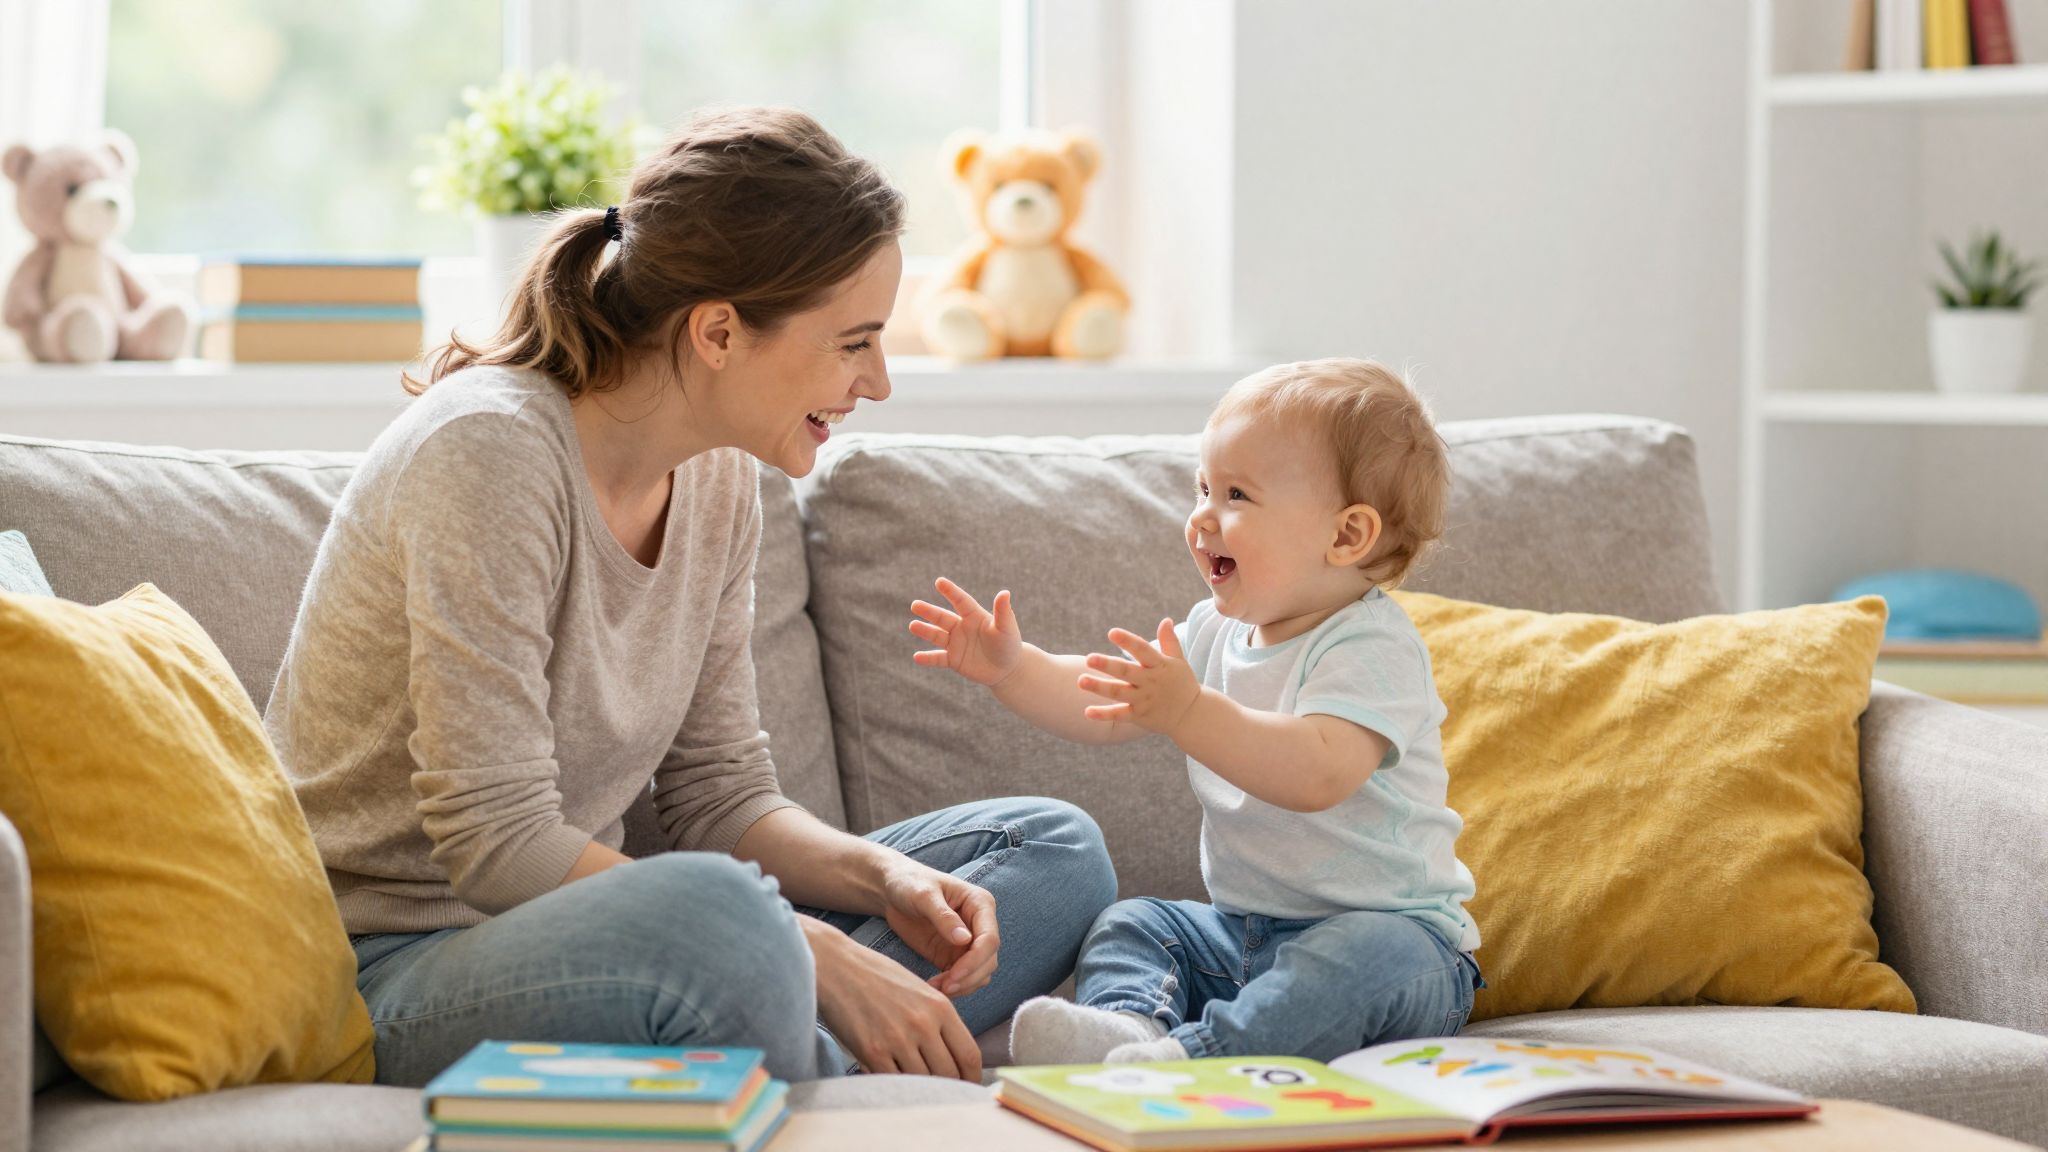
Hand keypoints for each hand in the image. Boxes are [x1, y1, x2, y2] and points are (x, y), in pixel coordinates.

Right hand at [807, 920, 983, 1079]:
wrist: (835, 965)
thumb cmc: (876, 976)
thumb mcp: (919, 989)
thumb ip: (938, 1020)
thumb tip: (953, 1057)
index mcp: (940, 1007)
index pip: (969, 1055)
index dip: (973, 1078)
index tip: (968, 1085)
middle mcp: (923, 1024)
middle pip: (949, 1074)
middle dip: (949, 1088)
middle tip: (942, 1094)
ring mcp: (897, 1039)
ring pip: (923, 1082)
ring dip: (921, 1089)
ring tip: (915, 1087)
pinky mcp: (872, 1052)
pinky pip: (893, 1082)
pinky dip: (895, 1085)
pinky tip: (892, 1079)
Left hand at [880, 859, 999, 998]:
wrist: (892, 889)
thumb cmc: (910, 883)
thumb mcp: (924, 895)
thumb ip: (943, 916)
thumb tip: (965, 940)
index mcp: (980, 904)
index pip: (990, 939)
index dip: (976, 961)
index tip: (954, 975)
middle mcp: (979, 924)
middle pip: (989, 960)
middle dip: (970, 977)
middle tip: (945, 987)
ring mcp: (968, 942)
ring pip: (980, 973)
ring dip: (963, 985)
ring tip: (936, 987)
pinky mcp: (953, 956)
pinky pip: (963, 978)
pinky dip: (953, 986)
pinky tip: (934, 986)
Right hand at [909, 577, 1022, 686]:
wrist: (1008, 669)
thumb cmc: (1009, 644)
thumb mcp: (1006, 628)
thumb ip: (1003, 612)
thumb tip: (1004, 592)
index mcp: (974, 616)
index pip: (960, 601)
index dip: (951, 592)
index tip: (939, 582)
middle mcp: (962, 628)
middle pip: (943, 618)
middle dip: (929, 612)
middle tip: (915, 605)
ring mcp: (956, 644)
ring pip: (937, 636)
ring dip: (925, 631)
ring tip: (913, 626)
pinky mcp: (954, 660)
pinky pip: (938, 658)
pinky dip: (928, 658)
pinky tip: (917, 657)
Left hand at [1079, 618, 1203, 735]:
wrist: (1192, 714)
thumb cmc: (1182, 682)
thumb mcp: (1179, 661)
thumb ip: (1169, 641)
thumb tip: (1166, 620)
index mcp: (1159, 665)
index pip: (1143, 650)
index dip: (1127, 641)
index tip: (1112, 633)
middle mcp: (1150, 682)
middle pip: (1127, 672)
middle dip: (1108, 665)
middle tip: (1089, 658)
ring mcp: (1144, 699)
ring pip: (1119, 692)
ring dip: (1099, 687)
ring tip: (1080, 680)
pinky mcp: (1139, 716)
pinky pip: (1120, 715)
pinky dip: (1104, 715)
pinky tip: (1087, 712)